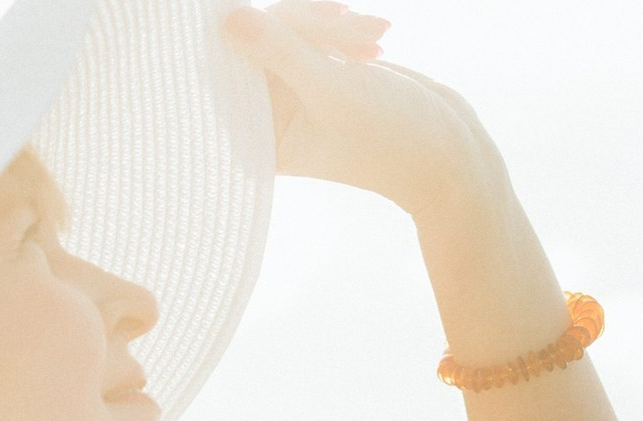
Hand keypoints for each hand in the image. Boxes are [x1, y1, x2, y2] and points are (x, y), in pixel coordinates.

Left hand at [221, 0, 511, 225]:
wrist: (444, 150)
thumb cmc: (387, 133)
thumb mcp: (330, 87)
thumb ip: (277, 51)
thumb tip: (227, 19)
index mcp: (260, 139)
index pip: (237, 68)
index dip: (263, 31)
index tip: (301, 23)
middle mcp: (271, 121)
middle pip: (264, 42)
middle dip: (309, 24)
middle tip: (348, 20)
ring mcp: (296, 99)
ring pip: (293, 32)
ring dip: (335, 25)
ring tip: (376, 41)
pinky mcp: (320, 79)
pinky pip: (315, 36)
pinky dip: (345, 31)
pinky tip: (376, 40)